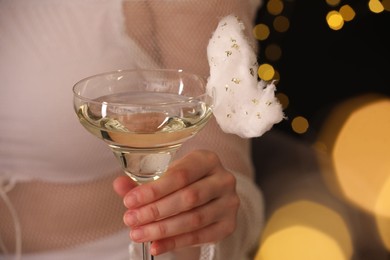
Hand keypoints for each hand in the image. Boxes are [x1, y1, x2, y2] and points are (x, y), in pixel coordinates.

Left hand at [112, 150, 239, 255]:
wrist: (213, 194)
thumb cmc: (186, 182)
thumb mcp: (167, 176)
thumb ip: (143, 181)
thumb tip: (119, 185)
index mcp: (207, 160)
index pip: (180, 175)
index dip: (154, 190)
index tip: (130, 201)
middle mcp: (223, 179)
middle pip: (188, 198)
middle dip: (155, 211)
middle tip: (131, 220)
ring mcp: (229, 203)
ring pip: (194, 219)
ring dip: (162, 229)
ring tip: (138, 233)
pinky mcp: (228, 225)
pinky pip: (200, 237)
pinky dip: (175, 243)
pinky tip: (156, 245)